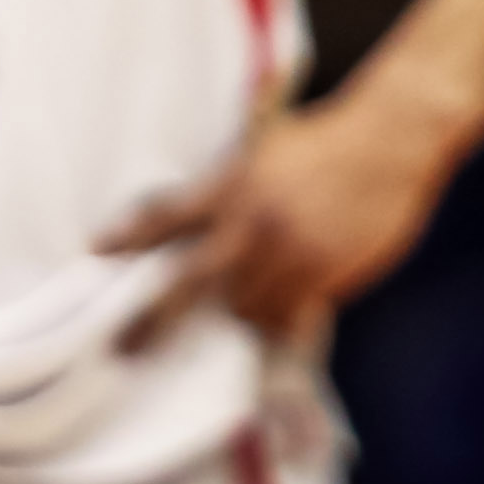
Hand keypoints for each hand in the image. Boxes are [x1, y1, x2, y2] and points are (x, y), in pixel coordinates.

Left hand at [95, 91, 456, 347]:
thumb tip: (204, 211)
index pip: (166, 216)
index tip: (95, 252)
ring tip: (246, 302)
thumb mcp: (266, 146)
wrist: (388, 141)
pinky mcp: (321, 277)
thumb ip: (233, 181)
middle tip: (123, 346)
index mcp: (231, 183)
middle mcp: (250, 223)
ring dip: (239, 311)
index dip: (128, 236)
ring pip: (242, 309)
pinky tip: (280, 315)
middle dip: (151, 319)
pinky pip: (286, 320)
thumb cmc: (330, 137)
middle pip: (188, 283)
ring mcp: (286, 255)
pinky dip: (279, 320)